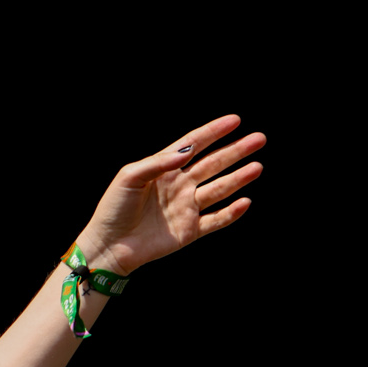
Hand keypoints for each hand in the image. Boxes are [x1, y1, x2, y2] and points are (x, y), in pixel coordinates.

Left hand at [73, 114, 265, 274]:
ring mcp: (186, 208)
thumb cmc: (113, 208)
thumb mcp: (130, 177)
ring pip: (219, 189)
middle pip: (214, 164)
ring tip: (257, 167)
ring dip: (239, 178)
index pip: (194, 144)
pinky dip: (231, 213)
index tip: (235, 120)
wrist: (108, 246)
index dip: (214, 132)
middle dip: (236, 151)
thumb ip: (157, 162)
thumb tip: (187, 150)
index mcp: (164, 168)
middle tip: (259, 139)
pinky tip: (245, 202)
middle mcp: (179, 186)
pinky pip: (215, 221)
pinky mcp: (189, 231)